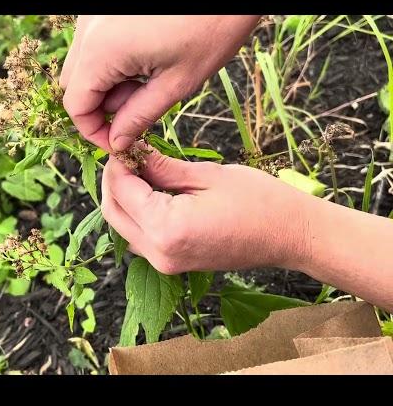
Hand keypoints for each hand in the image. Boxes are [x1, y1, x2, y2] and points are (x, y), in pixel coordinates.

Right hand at [60, 15, 259, 151]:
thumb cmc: (211, 26)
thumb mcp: (177, 83)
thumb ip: (139, 116)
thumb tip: (117, 141)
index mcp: (101, 51)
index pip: (75, 106)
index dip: (94, 132)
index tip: (118, 143)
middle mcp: (88, 30)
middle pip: (73, 85)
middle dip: (99, 108)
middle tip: (135, 112)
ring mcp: (94, 16)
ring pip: (82, 66)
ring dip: (105, 85)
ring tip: (144, 83)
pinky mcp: (105, 10)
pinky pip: (94, 46)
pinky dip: (110, 64)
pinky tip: (143, 61)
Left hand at [100, 147, 311, 274]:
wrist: (292, 237)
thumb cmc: (260, 201)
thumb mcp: (206, 175)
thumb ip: (162, 167)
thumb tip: (132, 152)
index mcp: (167, 229)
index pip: (121, 191)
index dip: (118, 163)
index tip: (125, 141)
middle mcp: (159, 253)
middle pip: (113, 212)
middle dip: (114, 180)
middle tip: (129, 153)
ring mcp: (165, 263)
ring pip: (123, 226)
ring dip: (124, 197)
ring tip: (141, 167)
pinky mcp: (172, 264)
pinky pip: (140, 236)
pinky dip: (137, 213)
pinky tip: (151, 190)